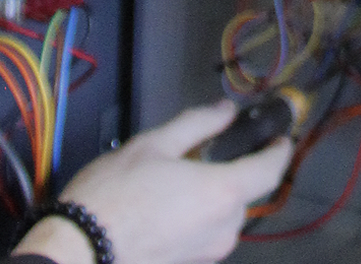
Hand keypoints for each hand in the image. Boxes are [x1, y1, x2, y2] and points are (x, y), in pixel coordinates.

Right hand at [21, 103, 290, 263]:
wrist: (78, 254)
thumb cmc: (114, 196)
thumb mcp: (153, 144)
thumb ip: (197, 124)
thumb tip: (226, 110)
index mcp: (222, 194)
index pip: (270, 170)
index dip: (280, 150)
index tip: (281, 135)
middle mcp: (223, 230)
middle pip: (244, 194)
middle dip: (232, 171)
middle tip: (203, 151)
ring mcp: (206, 255)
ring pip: (223, 217)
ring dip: (212, 196)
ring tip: (175, 179)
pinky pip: (204, 235)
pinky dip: (196, 217)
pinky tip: (164, 207)